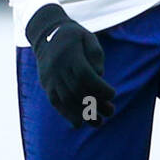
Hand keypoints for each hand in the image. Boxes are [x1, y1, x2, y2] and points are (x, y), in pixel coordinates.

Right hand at [26, 3, 115, 127]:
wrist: (46, 35)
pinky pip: (55, 102)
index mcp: (70, 54)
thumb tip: (100, 74)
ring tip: (99, 123)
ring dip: (83, 114)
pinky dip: (67, 114)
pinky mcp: (46, 85)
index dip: (100, 88)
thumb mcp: (88, 37)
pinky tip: (79, 124)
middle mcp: (58, 67)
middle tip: (111, 112)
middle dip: (95, 104)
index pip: (85, 75)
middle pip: (76, 90)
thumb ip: (96, 54)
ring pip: (65, 99)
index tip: (112, 94)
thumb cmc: (74, 37)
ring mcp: (50, 78)